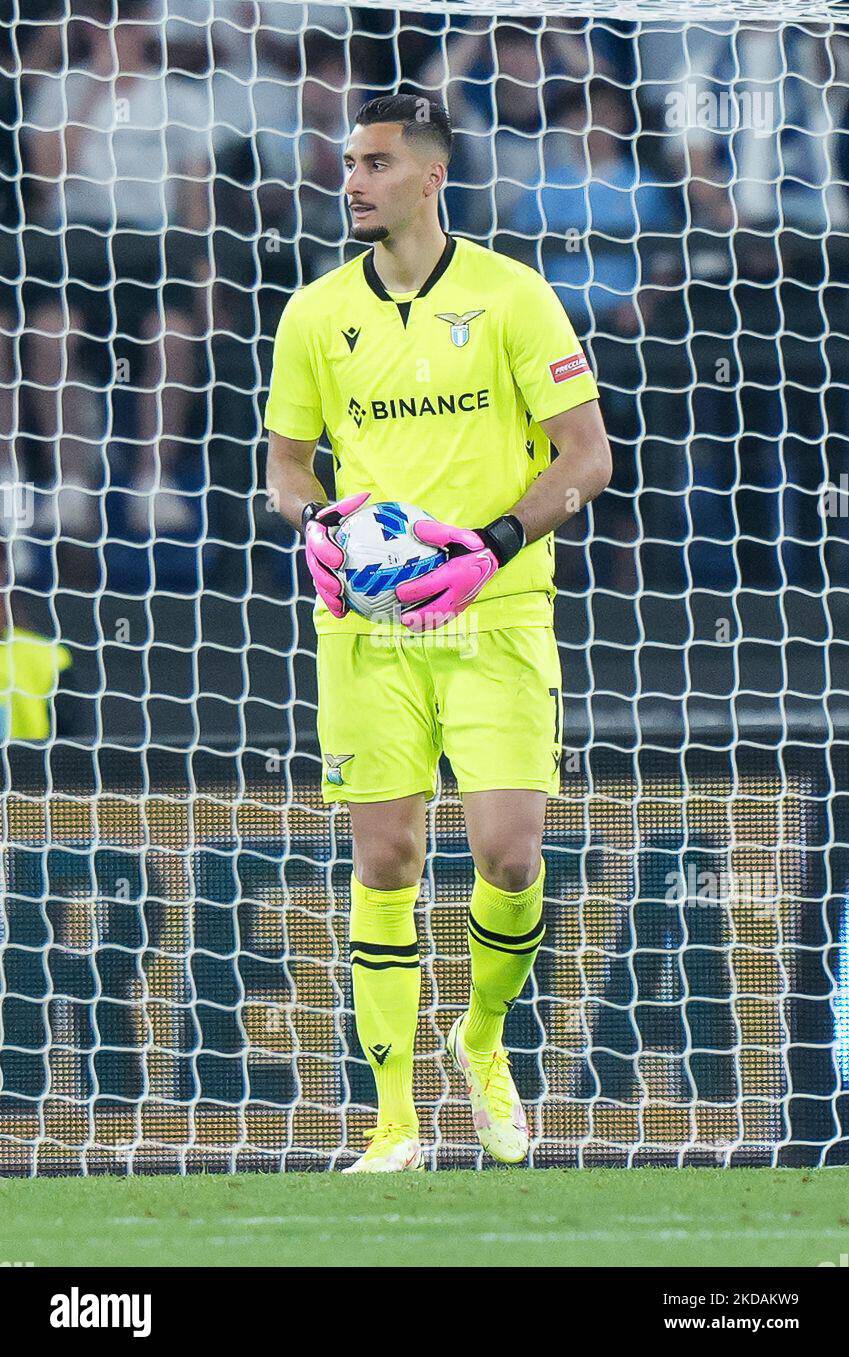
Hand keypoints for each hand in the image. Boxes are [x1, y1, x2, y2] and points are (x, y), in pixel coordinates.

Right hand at [303, 491, 369, 617]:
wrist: (312, 520)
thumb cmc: (333, 513)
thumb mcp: (338, 507)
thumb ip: (349, 504)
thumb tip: (366, 496)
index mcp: (315, 534)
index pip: (318, 543)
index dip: (327, 552)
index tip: (339, 559)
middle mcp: (312, 551)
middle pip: (316, 568)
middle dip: (325, 580)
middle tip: (338, 590)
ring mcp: (316, 564)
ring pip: (319, 581)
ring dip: (328, 596)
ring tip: (340, 608)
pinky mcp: (322, 574)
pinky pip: (326, 589)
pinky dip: (334, 601)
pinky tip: (345, 613)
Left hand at [395, 519, 499, 631]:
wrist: (492, 555)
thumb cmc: (469, 544)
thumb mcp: (456, 534)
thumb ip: (436, 532)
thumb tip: (415, 529)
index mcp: (456, 572)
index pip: (432, 585)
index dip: (415, 591)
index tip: (399, 592)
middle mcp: (460, 590)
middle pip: (437, 608)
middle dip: (419, 614)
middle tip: (402, 617)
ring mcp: (463, 600)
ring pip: (443, 617)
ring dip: (425, 623)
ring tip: (408, 625)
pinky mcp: (464, 605)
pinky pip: (448, 618)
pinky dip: (434, 624)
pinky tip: (420, 625)